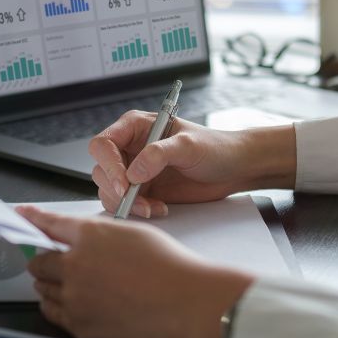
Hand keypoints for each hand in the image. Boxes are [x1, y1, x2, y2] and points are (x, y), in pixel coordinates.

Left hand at [17, 204, 254, 337]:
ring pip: (44, 290)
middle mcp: (75, 265)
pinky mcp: (81, 327)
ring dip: (51, 286)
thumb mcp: (135, 234)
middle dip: (44, 261)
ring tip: (74, 286)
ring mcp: (75, 299)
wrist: (190, 303)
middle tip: (55, 264)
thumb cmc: (172, 267)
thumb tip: (80, 242)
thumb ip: (99, 236)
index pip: (49, 224)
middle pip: (39, 262)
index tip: (19, 217)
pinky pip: (55, 315)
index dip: (32, 220)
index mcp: (90, 236)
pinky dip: (60, 308)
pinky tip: (78, 305)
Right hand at [89, 111, 295, 217]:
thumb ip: (159, 154)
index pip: (104, 143)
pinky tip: (159, 209)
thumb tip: (134, 172)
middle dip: (116, 189)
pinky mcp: (144, 191)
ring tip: (152, 207)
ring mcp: (136, 171)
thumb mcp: (189, 145)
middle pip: (102, 170)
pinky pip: (126, 204)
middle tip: (138, 201)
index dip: (108, 164)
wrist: (235, 169)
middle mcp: (131, 148)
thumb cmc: (216, 147)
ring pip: (110, 190)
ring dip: (127, 203)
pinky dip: (138, 211)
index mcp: (136, 127)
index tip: (123, 183)